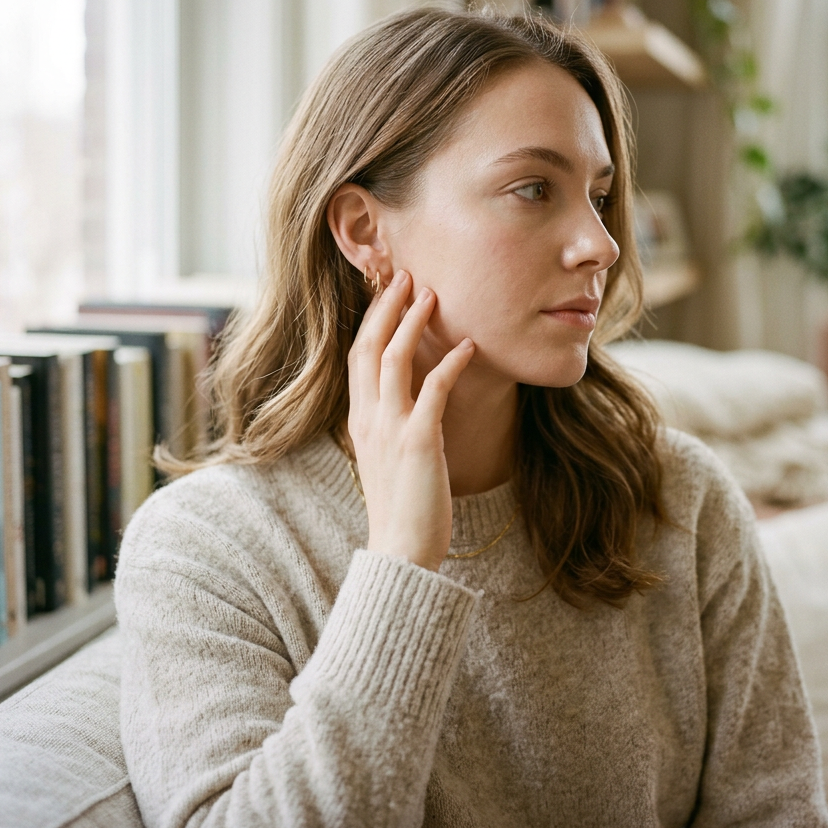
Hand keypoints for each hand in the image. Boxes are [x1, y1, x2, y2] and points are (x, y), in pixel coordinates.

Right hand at [347, 269, 474, 572]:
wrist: (401, 552)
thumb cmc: (402, 507)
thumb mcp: (387, 458)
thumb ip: (391, 425)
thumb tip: (410, 401)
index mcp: (359, 420)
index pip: (358, 357)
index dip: (371, 320)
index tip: (387, 292)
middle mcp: (368, 418)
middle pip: (369, 346)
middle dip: (386, 307)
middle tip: (406, 275)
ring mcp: (390, 429)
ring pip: (394, 359)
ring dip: (412, 321)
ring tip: (431, 293)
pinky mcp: (418, 442)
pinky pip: (433, 390)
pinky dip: (449, 364)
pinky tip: (468, 345)